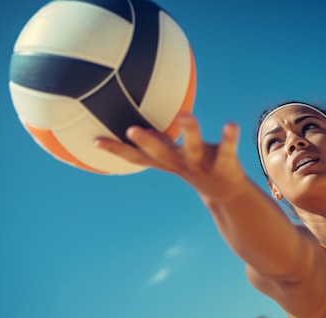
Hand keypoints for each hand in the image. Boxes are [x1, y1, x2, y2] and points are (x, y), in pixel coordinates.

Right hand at [95, 114, 247, 202]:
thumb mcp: (174, 157)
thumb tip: (134, 131)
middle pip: (161, 154)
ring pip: (194, 148)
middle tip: (131, 130)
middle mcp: (181, 164)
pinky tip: (230, 124)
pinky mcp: (225, 162)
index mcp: (167, 161)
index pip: (137, 157)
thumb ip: (156, 144)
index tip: (95, 141)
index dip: (116, 150)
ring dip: (190, 132)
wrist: (226, 195)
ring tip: (186, 115)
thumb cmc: (196, 167)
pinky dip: (229, 137)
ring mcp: (202, 164)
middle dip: (146, 142)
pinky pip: (227, 148)